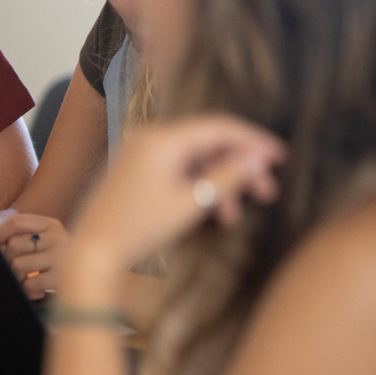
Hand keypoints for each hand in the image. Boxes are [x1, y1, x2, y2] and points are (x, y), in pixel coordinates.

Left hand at [0, 213, 69, 299]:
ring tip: (27, 282)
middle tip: (15, 271)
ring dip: (17, 278)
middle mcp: (58, 237)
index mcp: (52, 225)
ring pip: (17, 265)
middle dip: (6, 260)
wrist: (95, 281)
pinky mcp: (63, 278)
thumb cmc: (63, 264)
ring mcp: (62, 257)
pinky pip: (30, 284)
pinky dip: (28, 291)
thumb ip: (25, 237)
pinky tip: (37, 292)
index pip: (16, 222)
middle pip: (13, 245)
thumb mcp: (48, 243)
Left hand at [69, 115, 284, 289]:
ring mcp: (142, 152)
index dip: (254, 140)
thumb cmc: (140, 226)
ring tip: (234, 217)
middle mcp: (150, 137)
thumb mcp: (191, 202)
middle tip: (268, 194)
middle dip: (240, 168)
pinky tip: (213, 214)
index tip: (281, 158)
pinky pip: (179, 169)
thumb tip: (255, 159)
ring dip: (220, 183)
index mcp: (162, 139)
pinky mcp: (139, 169)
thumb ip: (226, 176)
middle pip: (210, 143)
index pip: (220, 126)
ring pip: (196, 159)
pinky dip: (199, 186)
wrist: (94, 248)